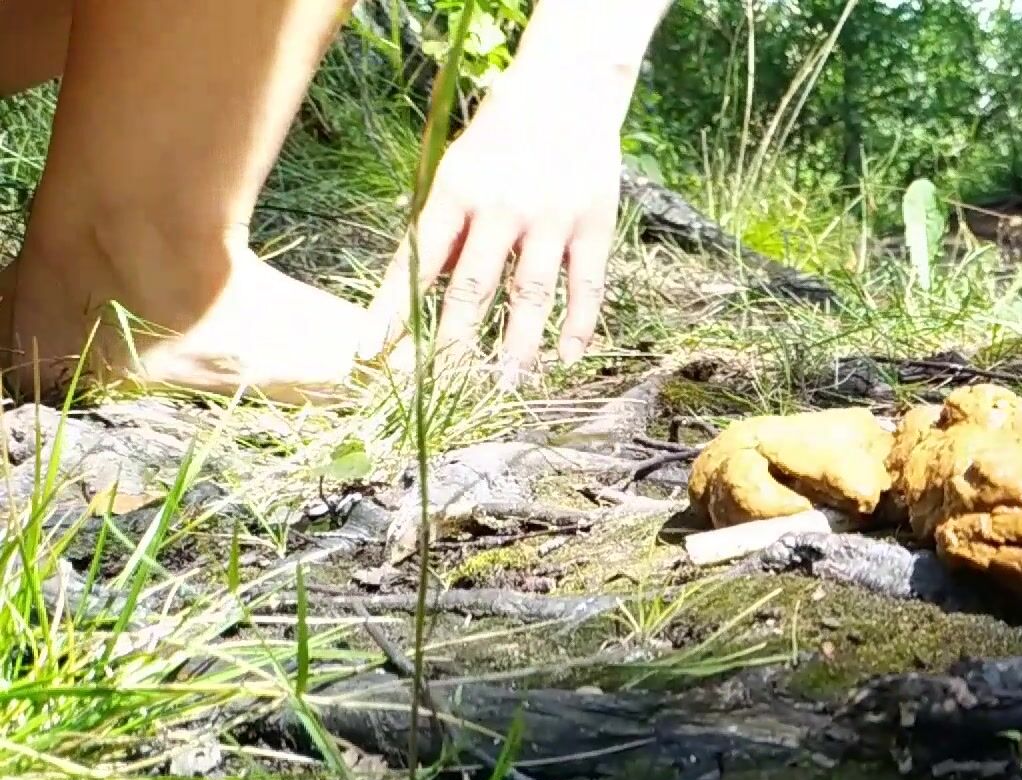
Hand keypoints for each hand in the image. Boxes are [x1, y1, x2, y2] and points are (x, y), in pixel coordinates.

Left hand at [370, 69, 624, 386]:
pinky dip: (577, 325)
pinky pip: (586, 287)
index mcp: (456, 191)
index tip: (371, 354)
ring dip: (518, 346)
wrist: (568, 90)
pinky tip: (566, 357)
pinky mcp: (593, 226)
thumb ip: (445, 227)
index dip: (392, 310)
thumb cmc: (500, 137)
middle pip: (473, 288)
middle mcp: (502, 208)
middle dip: (454, 344)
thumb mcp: (458, 170)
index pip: (416, 262)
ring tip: (507, 384)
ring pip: (531, 296)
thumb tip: (418, 293)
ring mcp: (551, 220)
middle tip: (440, 390)